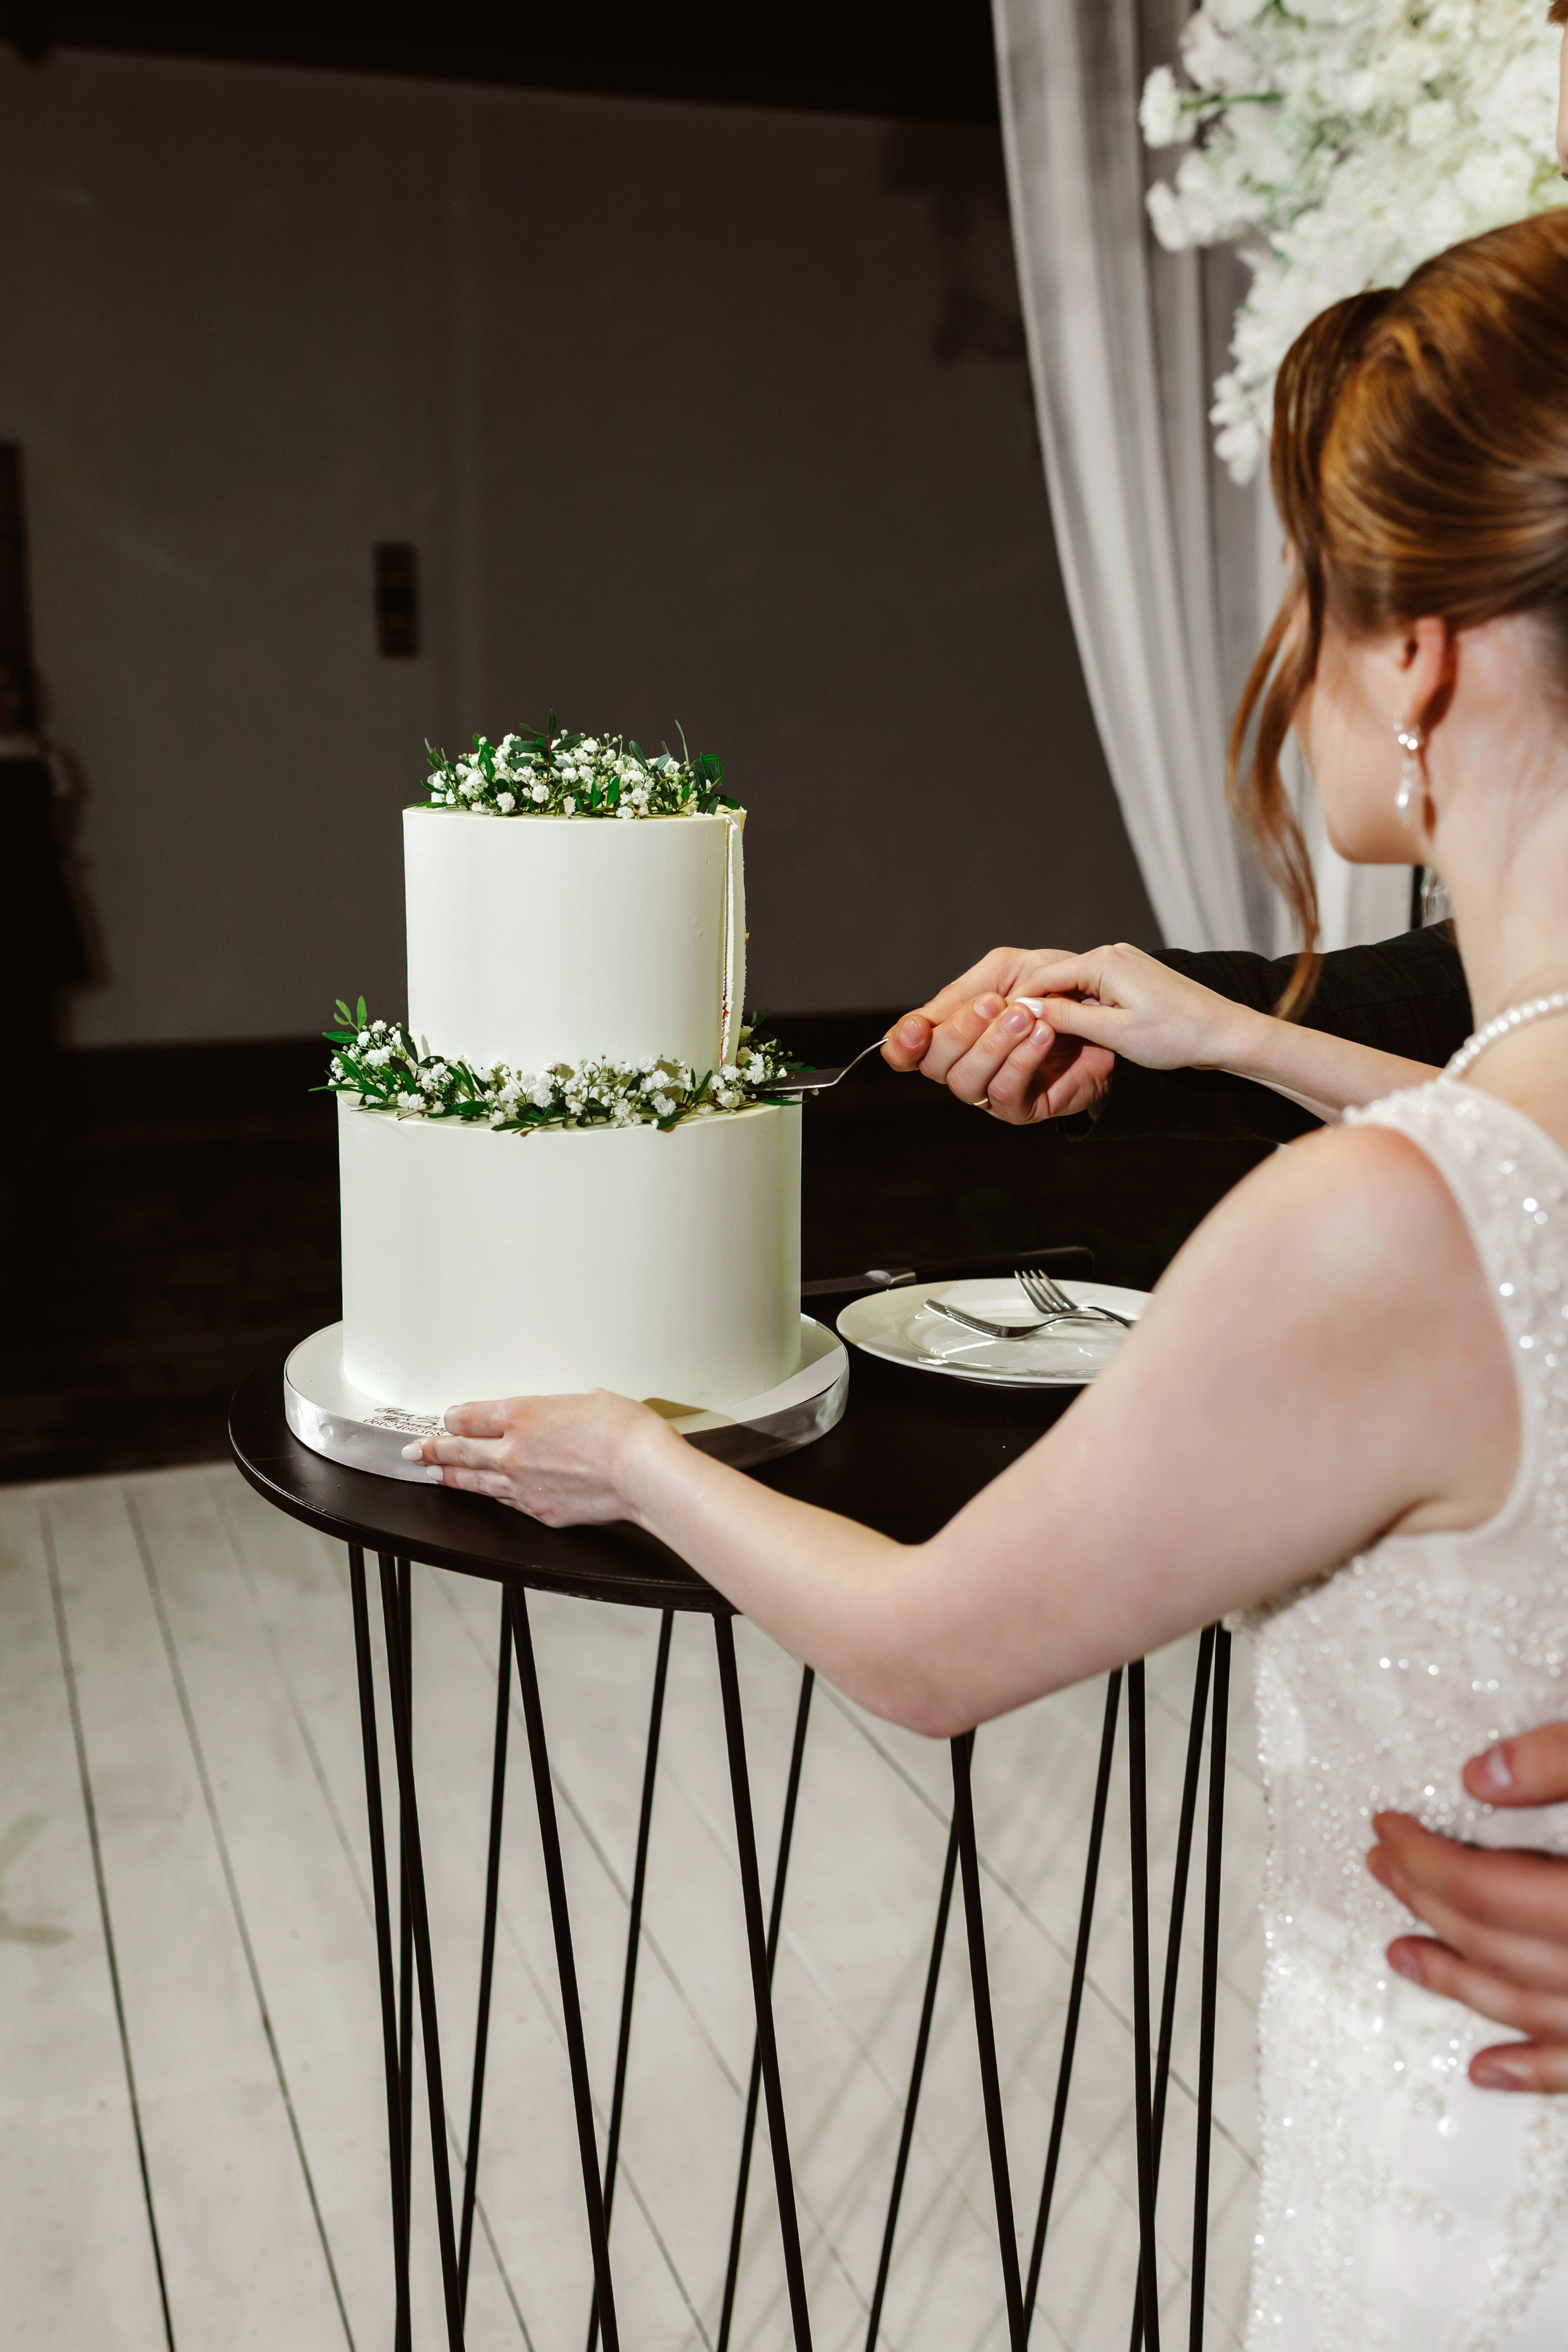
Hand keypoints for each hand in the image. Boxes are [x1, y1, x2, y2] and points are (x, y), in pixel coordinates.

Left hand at [405, 1390, 674, 1523]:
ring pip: (475, 1481)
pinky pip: (505, 1503)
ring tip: (434, 1474)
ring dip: (451, 1477)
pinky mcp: (540, 1511)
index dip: (454, 1418)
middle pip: (461, 1450)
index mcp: (523, 1414)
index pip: (472, 1416)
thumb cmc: (625, 1431)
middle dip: (433, 1450)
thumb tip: (570, 1414)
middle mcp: (514, 1450)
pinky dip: (490, 1497)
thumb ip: (568, 1409)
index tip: (445, 1419)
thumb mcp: (591, 1399)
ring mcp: (523, 1485)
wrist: (641, 1472)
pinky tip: (484, 1496)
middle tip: (414, 1451)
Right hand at [881, 945, 1115, 1122]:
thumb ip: (965, 990)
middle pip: (933, 1065)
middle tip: (994, 1004)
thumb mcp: (1007, 971)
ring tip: (1025, 1016)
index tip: (918, 1028)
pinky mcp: (1022, 1107)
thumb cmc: (1056, 987)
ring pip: (965, 1082)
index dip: (903, 1043)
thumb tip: (926, 1018)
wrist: (1111, 1012)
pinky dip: (1021, 1060)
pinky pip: (1004, 1092)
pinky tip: (1042, 1035)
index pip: (909, 1048)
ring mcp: (991, 1090)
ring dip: (993, 1045)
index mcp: (954, 1031)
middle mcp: (965, 1064)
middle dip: (960, 1032)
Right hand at [1017, 942, 1262, 1076]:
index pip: (1042, 976)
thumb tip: (1027, 1010)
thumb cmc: (1176, 1036)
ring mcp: (1124, 962)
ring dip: (1055, 1008)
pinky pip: (1092, 988)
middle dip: (1032, 1004)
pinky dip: (1077, 1007)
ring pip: (1073, 984)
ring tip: (1033, 1037)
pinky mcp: (1133, 976)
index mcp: (1104, 961)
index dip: (1016, 1003)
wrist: (1227, 1033)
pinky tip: (1068, 1029)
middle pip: (1055, 977)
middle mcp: (1112, 953)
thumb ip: (1067, 1018)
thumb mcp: (1114, 1033)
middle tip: (1007, 1035)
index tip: (994, 1029)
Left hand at [1367, 1720, 1567, 2090]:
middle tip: (1378, 1866)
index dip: (1426, 1855)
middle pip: (1496, 1940)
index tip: (1386, 1825)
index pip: (1489, 1885)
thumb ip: (1565, 1761)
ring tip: (1401, 1955)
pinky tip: (1484, 2071)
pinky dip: (1531, 2071)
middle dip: (1426, 1900)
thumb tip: (1480, 1775)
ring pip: (1527, 2008)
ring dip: (1456, 1983)